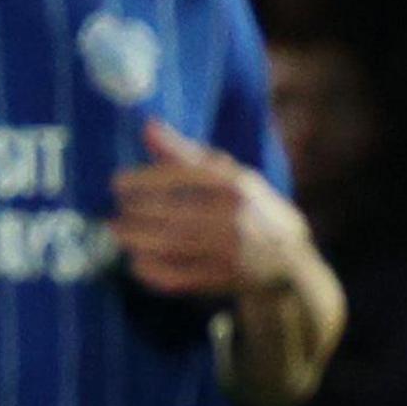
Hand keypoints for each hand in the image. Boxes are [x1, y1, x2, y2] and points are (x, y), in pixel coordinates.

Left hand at [113, 119, 301, 297]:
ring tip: (117, 232)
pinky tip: (136, 262)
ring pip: (170, 243)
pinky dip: (153, 270)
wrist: (291, 265)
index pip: (180, 177)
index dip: (143, 180)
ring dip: (136, 239)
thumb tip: (147, 127)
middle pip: (170, 211)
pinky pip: (178, 276)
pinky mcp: (222, 278)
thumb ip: (186, 153)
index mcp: (235, 184)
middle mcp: (233, 215)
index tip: (117, 183)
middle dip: (135, 211)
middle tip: (115, 211)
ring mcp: (228, 249)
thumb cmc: (254, 211)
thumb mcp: (231, 176)